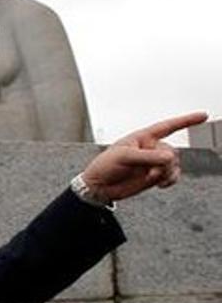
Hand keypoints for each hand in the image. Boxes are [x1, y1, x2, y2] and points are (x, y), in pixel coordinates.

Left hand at [81, 112, 207, 201]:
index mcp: (142, 137)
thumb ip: (147, 157)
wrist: (99, 187)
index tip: (203, 115)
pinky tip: (161, 184)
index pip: (167, 126)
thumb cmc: (105, 166)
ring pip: (173, 164)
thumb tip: (170, 158)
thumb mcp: (124, 157)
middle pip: (172, 151)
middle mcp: (151, 148)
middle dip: (165, 162)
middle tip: (151, 171)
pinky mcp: (154, 176)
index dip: (186, 120)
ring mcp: (153, 162)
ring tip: (153, 178)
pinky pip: (172, 175)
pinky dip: (171, 179)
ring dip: (167, 172)